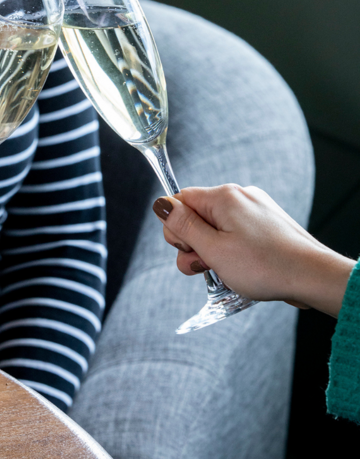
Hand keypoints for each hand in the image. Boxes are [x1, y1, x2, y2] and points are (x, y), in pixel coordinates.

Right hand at [153, 185, 354, 316]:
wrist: (314, 277)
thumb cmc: (265, 266)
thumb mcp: (213, 249)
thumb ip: (182, 226)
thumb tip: (160, 205)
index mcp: (223, 197)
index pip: (180, 200)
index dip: (175, 227)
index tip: (187, 249)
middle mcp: (239, 196)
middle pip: (197, 215)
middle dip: (194, 243)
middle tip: (206, 266)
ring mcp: (255, 209)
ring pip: (215, 227)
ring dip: (211, 250)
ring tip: (225, 271)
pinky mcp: (266, 223)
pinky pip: (235, 232)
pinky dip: (230, 250)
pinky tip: (240, 267)